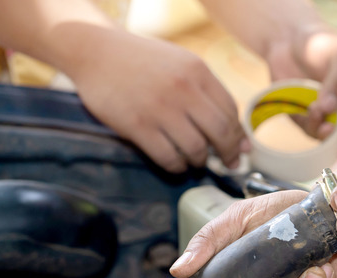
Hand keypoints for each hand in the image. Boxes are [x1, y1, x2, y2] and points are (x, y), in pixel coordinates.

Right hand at [65, 27, 246, 172]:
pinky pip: (168, 157)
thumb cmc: (144, 62)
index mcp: (197, 71)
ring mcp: (159, 108)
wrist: (95, 51)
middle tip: (228, 163)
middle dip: (228, 153)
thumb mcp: (182, 65)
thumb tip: (241, 139)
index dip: (237, 134)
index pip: (230, 111)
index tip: (238, 147)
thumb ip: (210, 96)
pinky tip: (176, 164)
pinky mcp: (137, 125)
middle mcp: (182, 89)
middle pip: (220, 132)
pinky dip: (177, 166)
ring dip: (200, 161)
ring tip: (196, 160)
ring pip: (196, 149)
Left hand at [265, 27, 336, 139]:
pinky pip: (308, 130)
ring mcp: (327, 116)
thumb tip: (329, 108)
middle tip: (328, 127)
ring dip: (320, 129)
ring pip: (327, 136)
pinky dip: (305, 124)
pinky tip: (303, 109)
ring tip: (313, 110)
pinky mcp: (306, 119)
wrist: (290, 40)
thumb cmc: (325, 44)